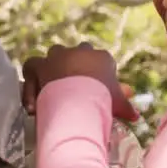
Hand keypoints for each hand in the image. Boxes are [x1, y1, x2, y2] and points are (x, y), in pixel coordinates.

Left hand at [22, 43, 137, 120]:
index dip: (95, 76)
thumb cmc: (103, 100)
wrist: (80, 98)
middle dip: (74, 68)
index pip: (99, 62)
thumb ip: (127, 107)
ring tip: (50, 93)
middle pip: (76, 55)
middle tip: (72, 90)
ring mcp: (58, 56)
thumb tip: (136, 116)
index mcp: (101, 57)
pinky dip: (30, 82)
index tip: (94, 92)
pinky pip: (32, 67)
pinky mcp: (40, 64)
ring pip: (53, 57)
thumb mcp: (118, 104)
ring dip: (50, 71)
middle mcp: (79, 51)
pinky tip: (33, 100)